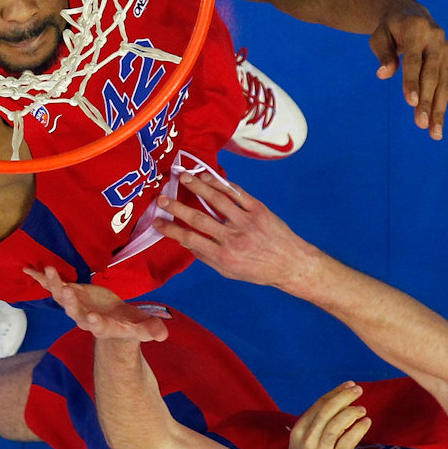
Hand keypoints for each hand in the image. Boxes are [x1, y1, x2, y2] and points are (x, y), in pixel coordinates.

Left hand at [25, 265, 169, 341]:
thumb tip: (162, 334)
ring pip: (62, 298)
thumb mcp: (143, 327)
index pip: (99, 326)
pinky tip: (30, 270)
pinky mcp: (71, 295)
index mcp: (104, 327)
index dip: (95, 323)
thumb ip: (150, 330)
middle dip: (70, 303)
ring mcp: (75, 307)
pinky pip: (54, 287)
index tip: (92, 319)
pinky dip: (43, 279)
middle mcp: (85, 319)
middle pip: (76, 312)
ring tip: (49, 271)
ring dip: (55, 285)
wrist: (113, 325)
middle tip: (66, 292)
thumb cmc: (131, 325)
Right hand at [153, 177, 318, 286]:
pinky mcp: (258, 209)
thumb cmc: (258, 270)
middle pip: (199, 218)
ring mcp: (247, 221)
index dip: (171, 229)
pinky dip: (220, 183)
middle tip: (161, 197)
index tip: (156, 221)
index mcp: (223, 256)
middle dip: (177, 206)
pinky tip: (207, 177)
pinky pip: (236, 193)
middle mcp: (233, 238)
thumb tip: (184, 240)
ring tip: (183, 177)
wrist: (291, 263)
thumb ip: (206, 256)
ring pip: (217, 200)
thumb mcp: (228, 271)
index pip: (190, 240)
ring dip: (197, 187)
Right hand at [281, 382, 370, 448]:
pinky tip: (366, 423)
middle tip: (358, 389)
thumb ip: (315, 428)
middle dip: (344, 396)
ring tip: (362, 409)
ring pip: (337, 424)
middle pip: (327, 410)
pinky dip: (358, 429)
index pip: (318, 405)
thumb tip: (337, 409)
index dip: (335, 393)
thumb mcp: (301, 445)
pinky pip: (348, 441)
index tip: (348, 385)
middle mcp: (307, 439)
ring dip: (352, 412)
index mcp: (298, 431)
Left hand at [369, 4, 447, 139]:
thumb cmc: (390, 29)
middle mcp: (437, 42)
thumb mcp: (380, 36)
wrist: (411, 15)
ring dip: (442, 111)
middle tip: (422, 125)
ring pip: (447, 85)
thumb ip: (383, 54)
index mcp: (418, 31)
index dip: (413, 82)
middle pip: (433, 76)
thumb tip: (384, 74)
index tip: (411, 103)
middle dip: (428, 102)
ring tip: (435, 134)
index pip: (415, 61)